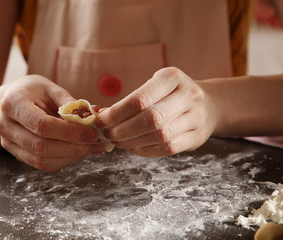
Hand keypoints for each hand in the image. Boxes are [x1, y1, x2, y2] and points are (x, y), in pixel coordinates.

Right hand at [0, 75, 105, 170]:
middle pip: (41, 146)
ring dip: (70, 157)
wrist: (9, 100)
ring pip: (41, 160)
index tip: (92, 134)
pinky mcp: (16, 153)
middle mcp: (5, 125)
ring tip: (91, 149)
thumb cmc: (33, 91)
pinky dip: (63, 160)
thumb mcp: (50, 88)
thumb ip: (69, 102)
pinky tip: (78, 152)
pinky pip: (41, 164)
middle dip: (74, 148)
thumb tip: (93, 115)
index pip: (42, 125)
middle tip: (97, 145)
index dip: (69, 133)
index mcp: (13, 104)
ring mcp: (8, 142)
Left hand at [96, 67, 217, 156]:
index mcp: (173, 78)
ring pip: (159, 136)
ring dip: (132, 142)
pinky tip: (133, 147)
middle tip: (108, 133)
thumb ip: (130, 100)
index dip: (117, 113)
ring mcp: (196, 117)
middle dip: (123, 129)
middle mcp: (188, 95)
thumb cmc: (171, 95)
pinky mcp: (197, 137)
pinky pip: (168, 148)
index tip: (102, 120)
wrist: (209, 104)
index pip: (140, 99)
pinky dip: (145, 150)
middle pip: (150, 119)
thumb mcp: (154, 87)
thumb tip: (99, 113)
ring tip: (117, 141)